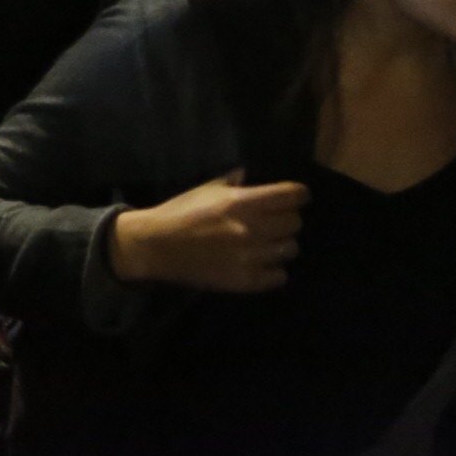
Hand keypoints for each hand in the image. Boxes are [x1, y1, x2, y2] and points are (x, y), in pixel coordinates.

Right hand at [110, 171, 308, 290]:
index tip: (297, 197)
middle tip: (274, 221)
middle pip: (295, 222)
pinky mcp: (246, 280)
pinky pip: (280, 276)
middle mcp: (252, 228)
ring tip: (266, 244)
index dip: (298, 194)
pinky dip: (273, 270)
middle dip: (287, 219)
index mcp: (242, 202)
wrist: (156, 246)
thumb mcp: (205, 190)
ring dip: (280, 244)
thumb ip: (231, 182)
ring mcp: (251, 257)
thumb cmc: (180, 212)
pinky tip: (259, 263)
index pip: (291, 195)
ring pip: (291, 249)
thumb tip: (248, 174)